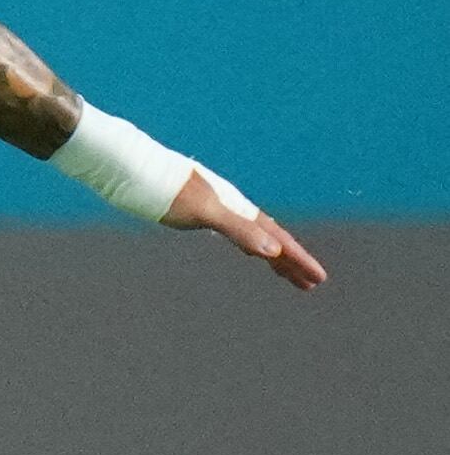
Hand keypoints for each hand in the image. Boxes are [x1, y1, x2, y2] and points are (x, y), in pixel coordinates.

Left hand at [168, 170, 325, 290]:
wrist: (134, 170)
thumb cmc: (169, 191)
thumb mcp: (206, 213)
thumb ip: (239, 229)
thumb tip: (272, 251)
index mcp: (241, 210)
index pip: (279, 239)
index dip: (299, 259)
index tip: (319, 278)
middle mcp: (234, 208)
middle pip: (272, 240)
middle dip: (292, 262)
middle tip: (312, 284)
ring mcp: (218, 210)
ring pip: (255, 237)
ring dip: (273, 256)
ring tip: (288, 275)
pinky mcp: (201, 213)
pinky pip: (236, 234)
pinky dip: (249, 246)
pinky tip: (249, 251)